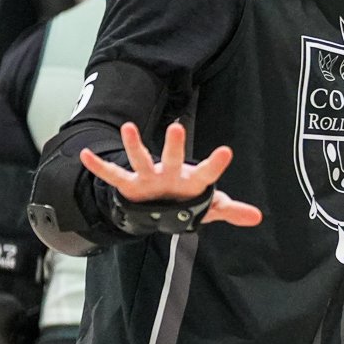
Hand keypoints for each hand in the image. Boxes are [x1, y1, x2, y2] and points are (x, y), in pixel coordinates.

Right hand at [79, 122, 261, 226]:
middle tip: (177, 128)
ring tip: (128, 127)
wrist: (160, 206)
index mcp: (192, 181)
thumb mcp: (210, 208)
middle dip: (174, 146)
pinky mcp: (130, 186)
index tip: (226, 151)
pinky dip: (99, 167)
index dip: (216, 163)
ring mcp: (149, 177)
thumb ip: (230, 210)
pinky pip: (112, 176)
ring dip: (134, 145)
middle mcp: (170, 174)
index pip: (207, 172)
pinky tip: (86, 155)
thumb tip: (257, 217)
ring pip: (141, 160)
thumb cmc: (188, 200)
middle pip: (173, 159)